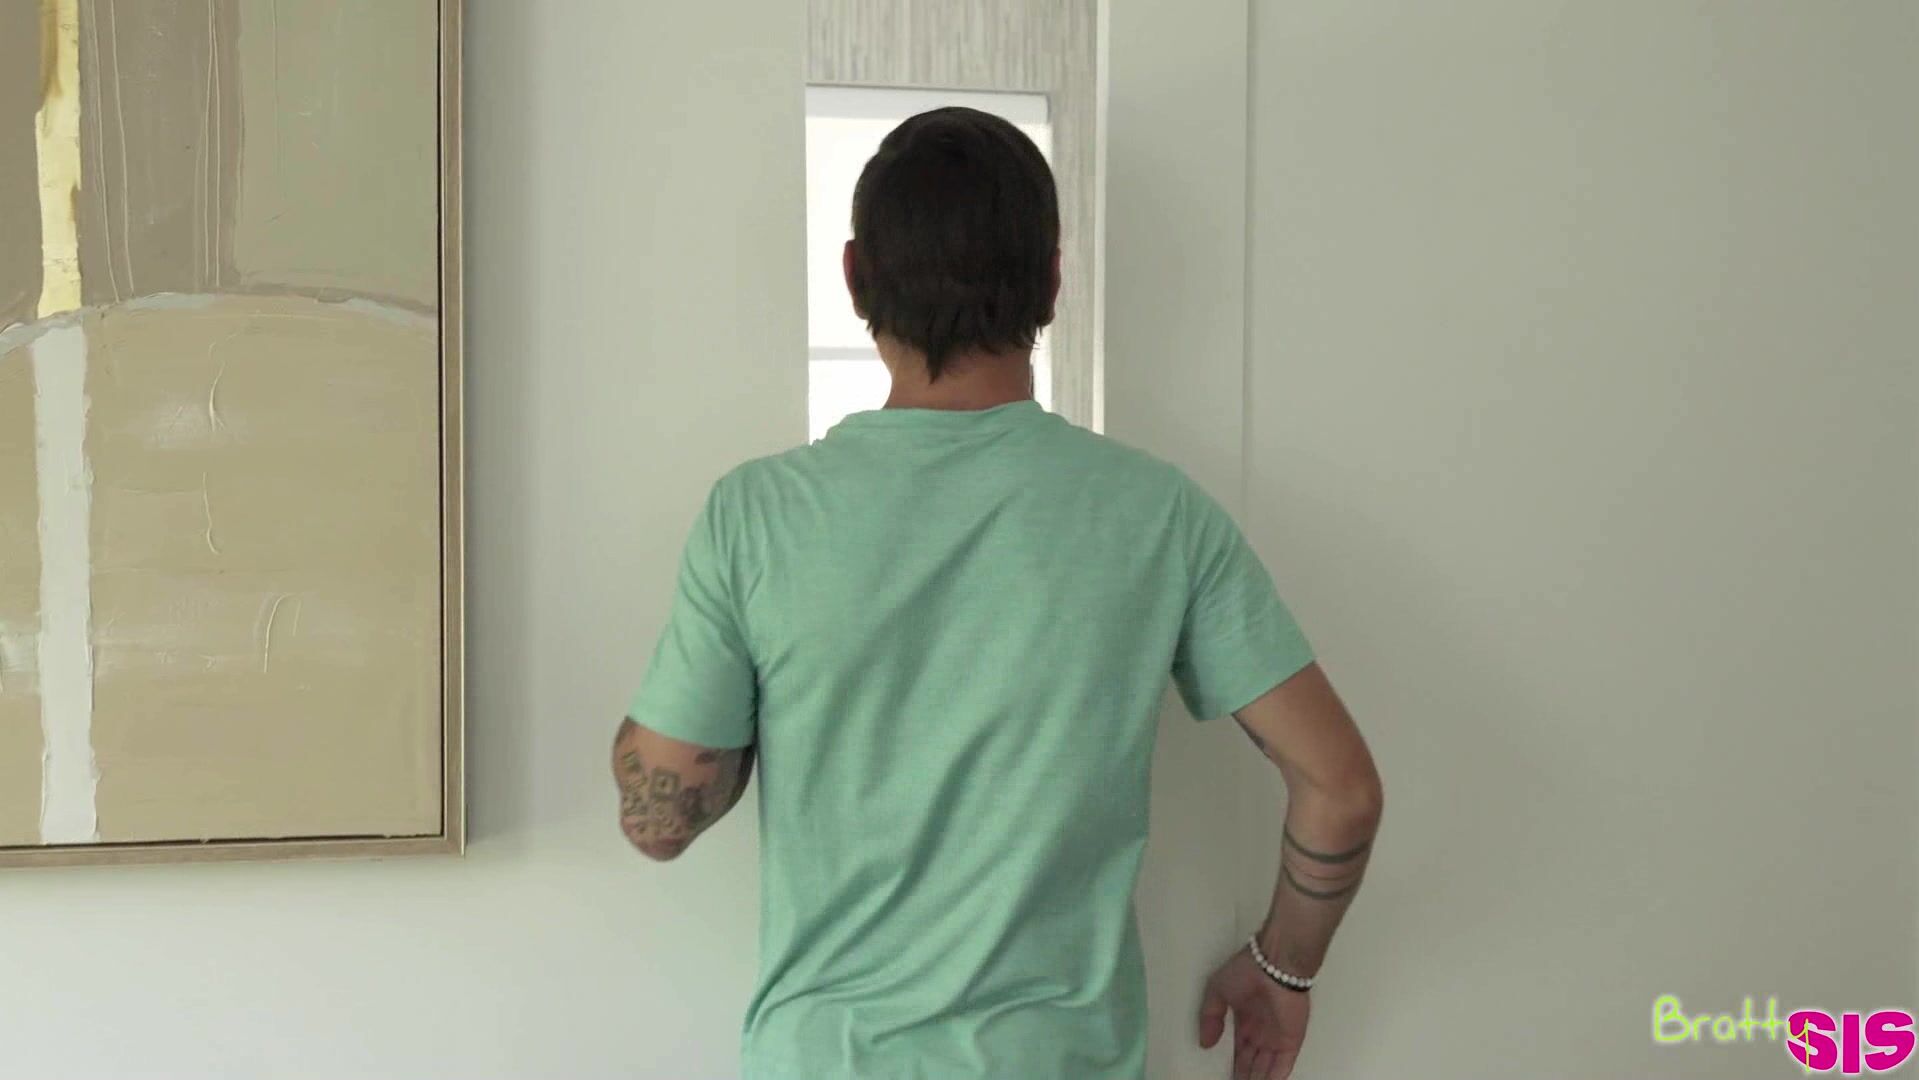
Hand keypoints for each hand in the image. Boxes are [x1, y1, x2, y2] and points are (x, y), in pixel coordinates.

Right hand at [1198, 948, 1309, 1079]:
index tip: (1223, 1074)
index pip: (1238, 1050)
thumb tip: (1205, 1042)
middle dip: (1244, 1075)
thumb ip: (1209, 1017)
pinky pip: (1282, 1066)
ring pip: (1265, 1067)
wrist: (1275, 965)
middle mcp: (1261, 1030)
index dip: (1231, 1064)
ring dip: (1257, 1079)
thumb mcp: (1217, 990)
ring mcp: (1276, 1036)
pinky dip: (1274, 1078)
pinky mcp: (1290, 1041)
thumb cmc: (1248, 970)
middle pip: (1251, 1062)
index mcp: (1245, 1019)